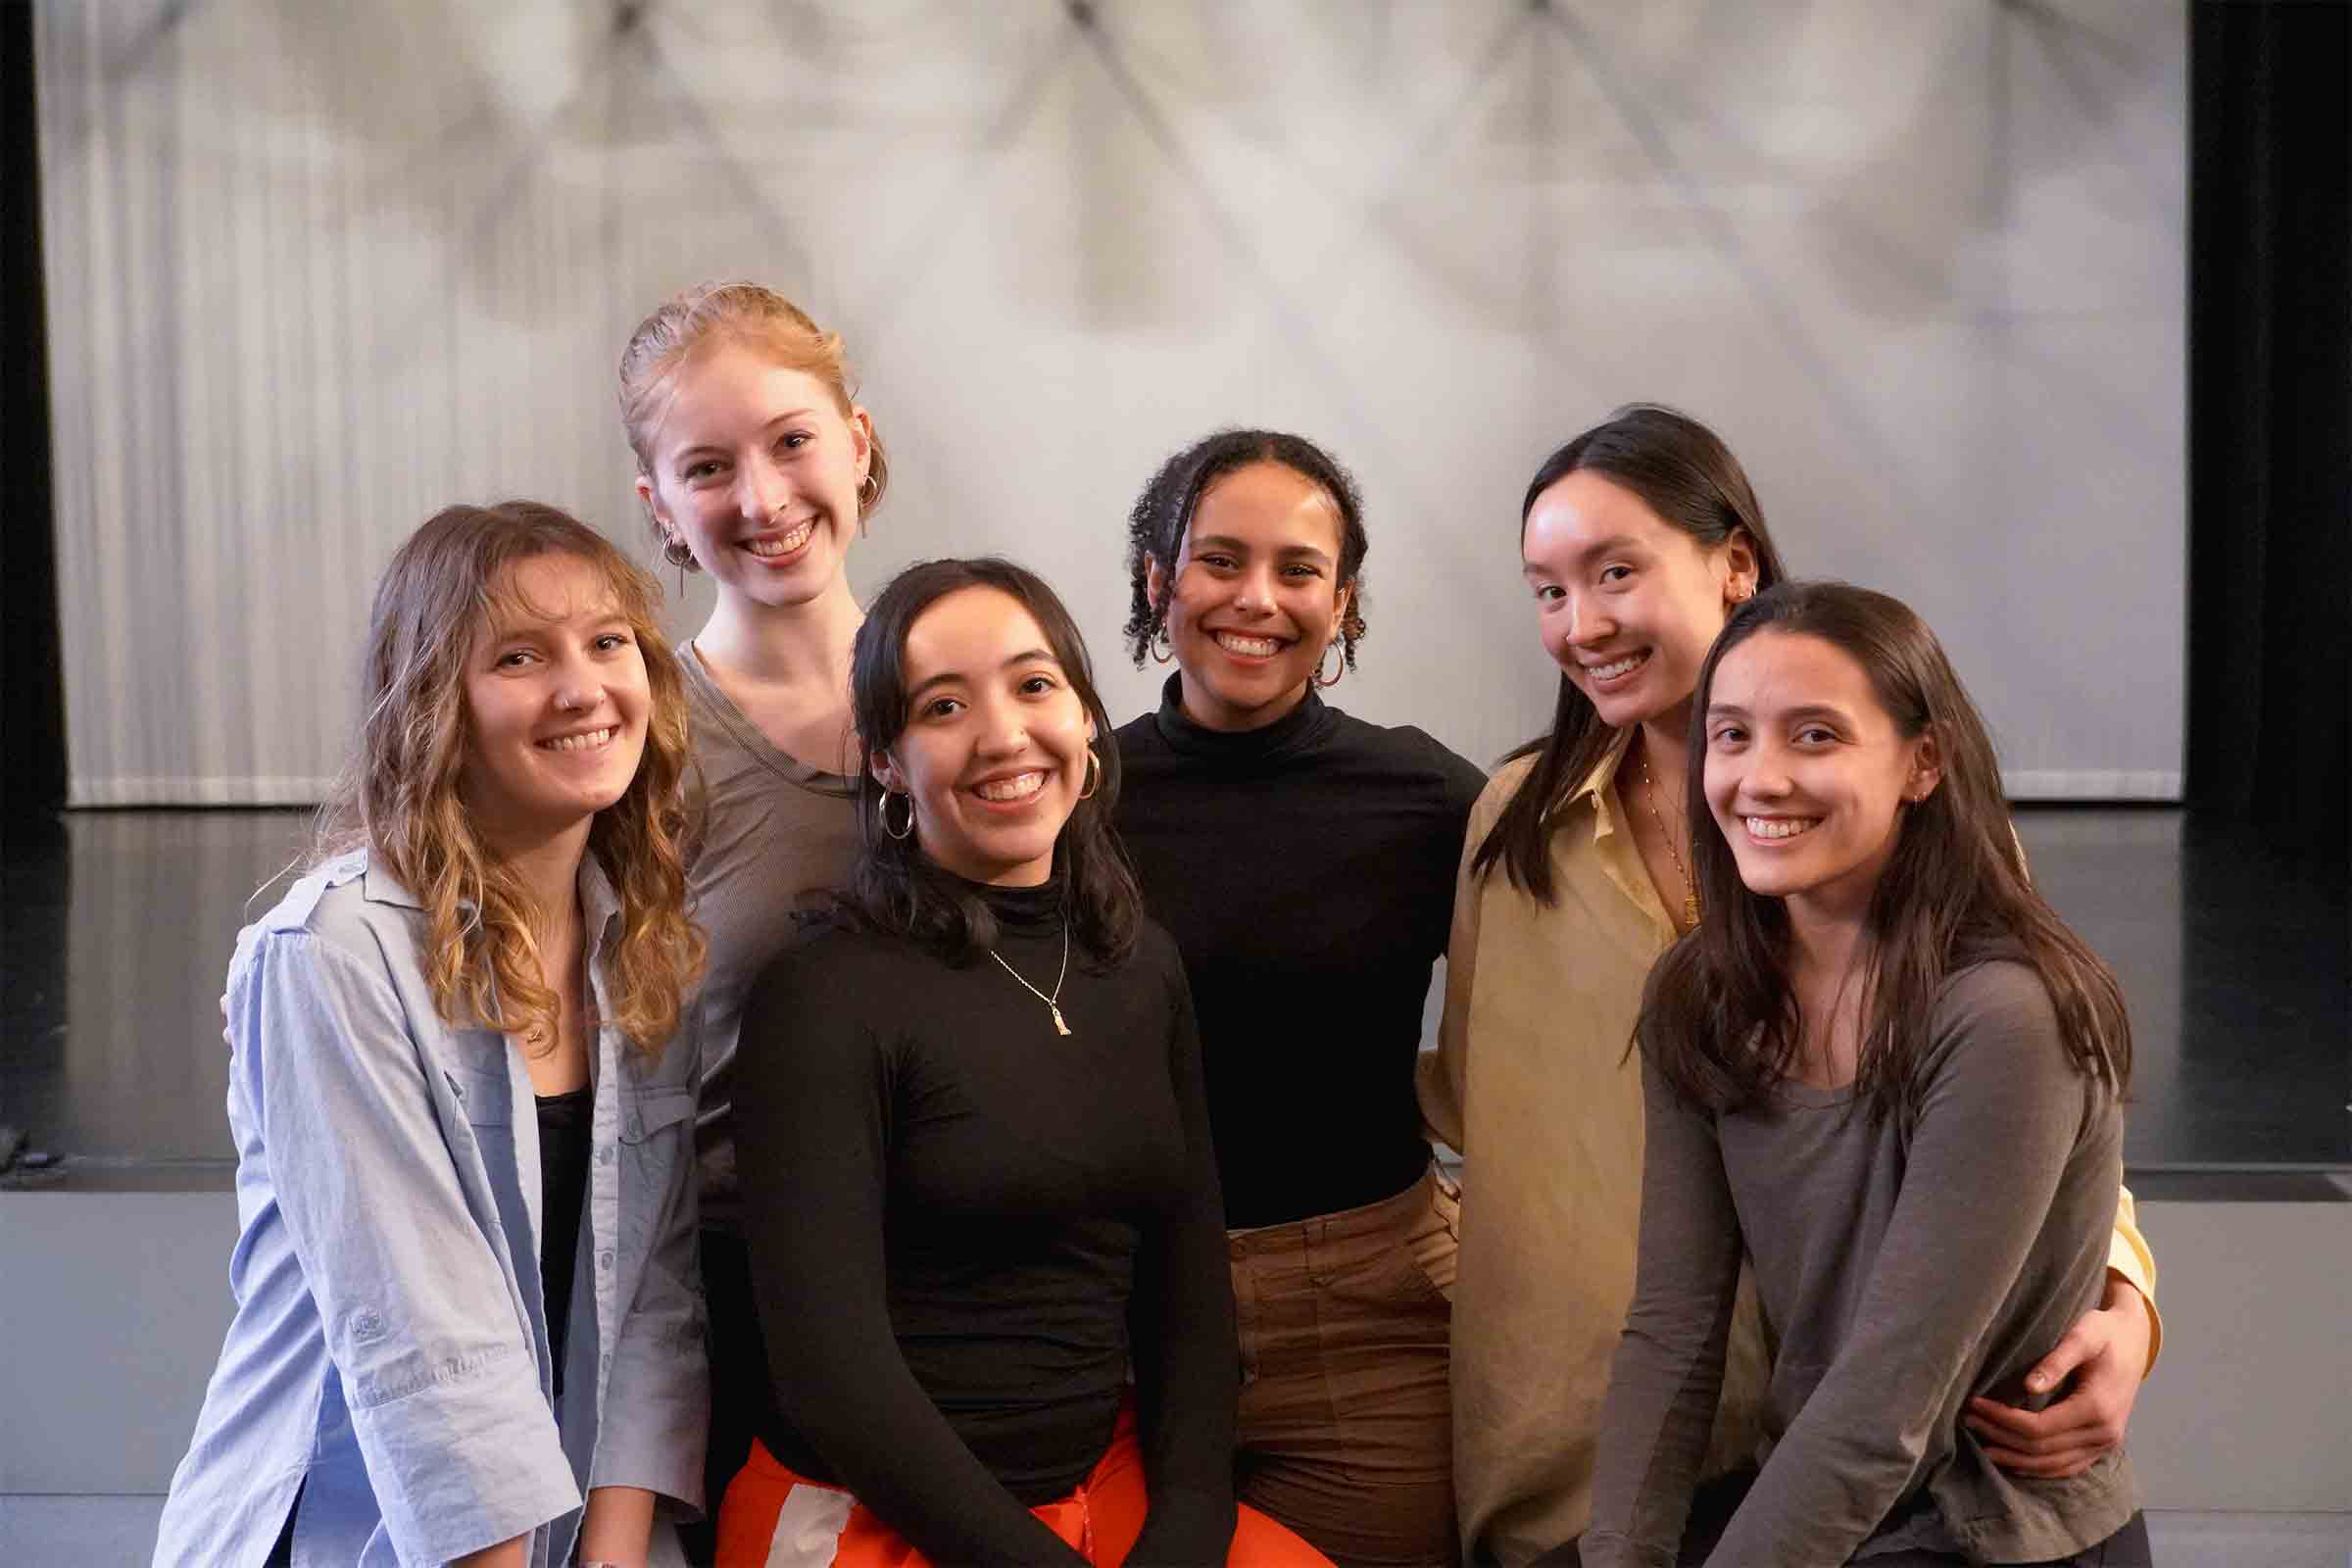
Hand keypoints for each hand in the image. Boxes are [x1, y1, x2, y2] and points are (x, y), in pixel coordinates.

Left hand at [1965, 1274, 2149, 1476]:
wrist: (2135, 1341)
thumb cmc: (2105, 1333)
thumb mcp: (2083, 1335)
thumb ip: (2057, 1360)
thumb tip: (2029, 1386)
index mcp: (2098, 1408)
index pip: (2039, 1427)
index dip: (2003, 1420)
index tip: (1975, 1405)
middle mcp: (2105, 1433)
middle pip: (2042, 1449)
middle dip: (2001, 1437)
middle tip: (1968, 1420)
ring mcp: (2105, 1444)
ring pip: (2053, 1465)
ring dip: (2015, 1458)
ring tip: (1981, 1445)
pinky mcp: (2102, 1446)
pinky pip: (2067, 1467)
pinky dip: (2038, 1468)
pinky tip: (2012, 1461)